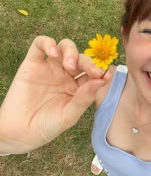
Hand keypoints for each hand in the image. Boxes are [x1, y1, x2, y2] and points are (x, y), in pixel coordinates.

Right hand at [0, 36, 108, 153]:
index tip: (106, 75)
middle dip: (88, 62)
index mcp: (78, 87)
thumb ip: (84, 98)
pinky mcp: (32, 64)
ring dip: (70, 52)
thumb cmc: (48, 126)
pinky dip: (47, 43)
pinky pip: (39, 45)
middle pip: (81, 59)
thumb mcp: (69, 115)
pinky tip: (52, 53)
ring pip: (64, 47)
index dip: (99, 71)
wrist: (21, 132)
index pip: (92, 73)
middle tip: (91, 71)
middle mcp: (66, 75)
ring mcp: (50, 68)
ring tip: (69, 65)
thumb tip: (101, 80)